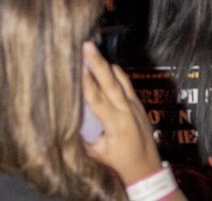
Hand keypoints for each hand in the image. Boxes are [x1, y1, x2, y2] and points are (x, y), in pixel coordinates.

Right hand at [81, 42, 166, 185]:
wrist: (147, 167)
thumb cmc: (119, 162)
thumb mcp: (97, 152)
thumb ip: (83, 134)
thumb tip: (65, 119)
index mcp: (115, 123)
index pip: (97, 99)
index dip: (86, 82)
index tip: (77, 67)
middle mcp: (126, 110)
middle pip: (110, 82)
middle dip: (97, 62)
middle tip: (87, 45)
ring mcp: (135, 104)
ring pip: (120, 78)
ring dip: (105, 64)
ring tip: (91, 50)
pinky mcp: (139, 102)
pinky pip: (126, 82)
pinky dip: (115, 72)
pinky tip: (104, 65)